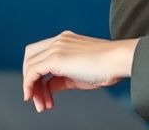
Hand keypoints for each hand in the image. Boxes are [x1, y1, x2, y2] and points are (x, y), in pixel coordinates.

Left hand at [22, 31, 136, 112]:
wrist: (119, 61)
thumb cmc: (106, 68)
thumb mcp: (78, 76)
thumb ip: (60, 79)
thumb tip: (47, 88)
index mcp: (64, 41)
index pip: (40, 55)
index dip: (36, 74)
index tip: (41, 92)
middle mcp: (57, 41)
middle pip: (30, 58)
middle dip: (30, 80)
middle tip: (35, 99)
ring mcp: (56, 47)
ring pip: (29, 65)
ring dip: (31, 88)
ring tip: (40, 105)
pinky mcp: (55, 57)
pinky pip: (33, 71)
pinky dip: (29, 85)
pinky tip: (35, 98)